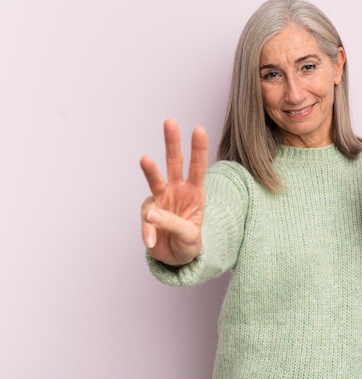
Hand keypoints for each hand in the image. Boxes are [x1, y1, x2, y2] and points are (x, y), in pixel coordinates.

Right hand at [139, 119, 208, 265]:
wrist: (176, 258)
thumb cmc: (188, 241)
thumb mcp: (190, 236)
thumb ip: (174, 224)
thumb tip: (152, 214)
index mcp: (195, 192)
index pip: (198, 167)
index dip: (199, 149)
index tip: (199, 130)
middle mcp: (178, 190)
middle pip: (175, 162)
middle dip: (172, 142)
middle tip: (170, 121)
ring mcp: (161, 199)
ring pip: (155, 179)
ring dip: (150, 170)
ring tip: (145, 159)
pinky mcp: (148, 213)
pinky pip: (146, 219)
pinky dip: (148, 231)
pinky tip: (152, 241)